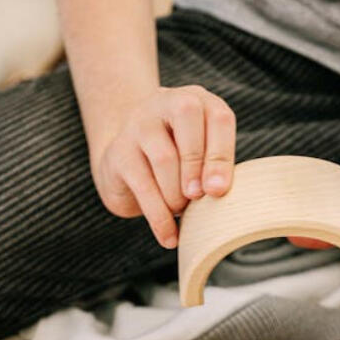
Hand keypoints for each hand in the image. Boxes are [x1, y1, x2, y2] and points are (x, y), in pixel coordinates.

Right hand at [92, 85, 236, 247]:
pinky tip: (169, 236)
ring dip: (177, 193)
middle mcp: (166, 103)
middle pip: (187, 118)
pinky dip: (159, 217)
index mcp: (197, 102)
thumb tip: (218, 192)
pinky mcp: (118, 152)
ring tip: (181, 210)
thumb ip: (214, 167)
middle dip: (197, 165)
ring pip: (164, 156)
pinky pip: (143, 186)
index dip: (222, 154)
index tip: (219, 190)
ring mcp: (138, 124)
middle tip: (198, 198)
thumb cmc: (178, 161)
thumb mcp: (202, 157)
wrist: (125, 159)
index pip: (218, 118)